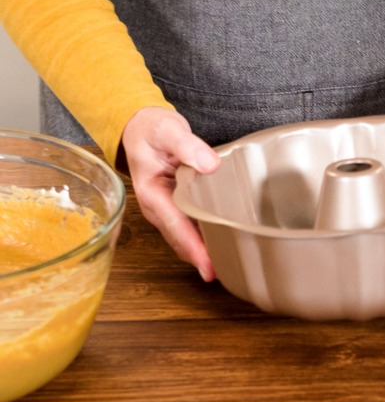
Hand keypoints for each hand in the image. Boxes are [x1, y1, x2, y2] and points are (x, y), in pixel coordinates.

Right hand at [121, 107, 220, 280]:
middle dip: (199, 258)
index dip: (193, 248)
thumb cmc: (151, 130)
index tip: (208, 266)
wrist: (141, 127)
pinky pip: (190, 227)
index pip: (176, 226)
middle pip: (180, 239)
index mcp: (152, 194)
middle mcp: (157, 208)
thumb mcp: (167, 131)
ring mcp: (166, 209)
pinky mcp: (176, 206)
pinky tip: (222, 244)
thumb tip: (210, 165)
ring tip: (226, 266)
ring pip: (185, 237)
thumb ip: (187, 146)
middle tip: (222, 274)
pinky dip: (203, 238)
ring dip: (202, 252)